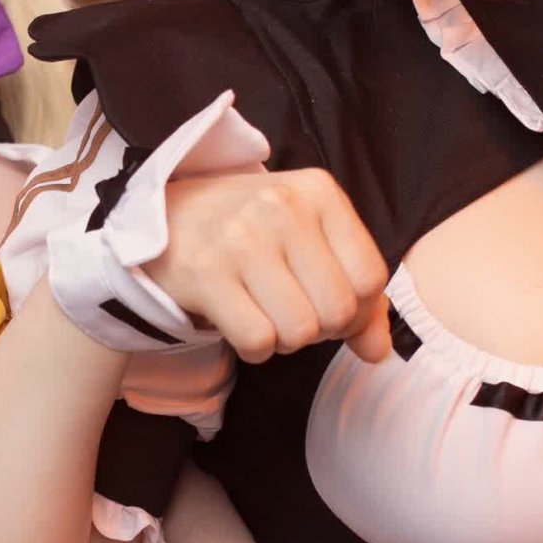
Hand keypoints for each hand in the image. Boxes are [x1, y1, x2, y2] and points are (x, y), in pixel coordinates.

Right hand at [149, 167, 390, 362]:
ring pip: (300, 331)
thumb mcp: (309, 239)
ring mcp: (243, 240)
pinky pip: (258, 341)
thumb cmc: (250, 230)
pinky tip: (242, 323)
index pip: (371, 278)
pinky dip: (255, 349)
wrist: (166, 215)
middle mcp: (283, 209)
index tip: (327, 303)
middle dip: (320, 328)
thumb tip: (377, 350)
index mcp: (318, 192)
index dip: (357, 309)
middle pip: (337, 310)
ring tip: (267, 315)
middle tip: (293, 311)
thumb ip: (356, 293)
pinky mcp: (207, 274)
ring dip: (286, 340)